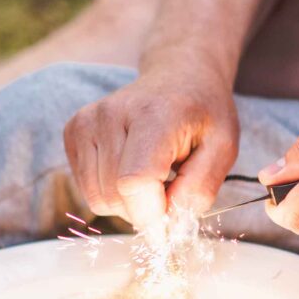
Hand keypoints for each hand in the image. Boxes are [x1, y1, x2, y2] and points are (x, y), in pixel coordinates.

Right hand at [64, 51, 238, 230]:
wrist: (178, 75)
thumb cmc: (203, 113)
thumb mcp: (223, 148)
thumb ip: (199, 188)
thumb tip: (169, 223)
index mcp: (154, 115)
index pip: (135, 182)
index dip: (153, 215)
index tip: (171, 223)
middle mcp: (112, 114)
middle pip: (115, 197)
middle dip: (145, 210)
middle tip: (169, 190)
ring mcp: (87, 121)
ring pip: (98, 198)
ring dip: (128, 203)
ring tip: (151, 176)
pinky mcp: (74, 131)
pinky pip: (87, 189)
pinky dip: (112, 191)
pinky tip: (131, 167)